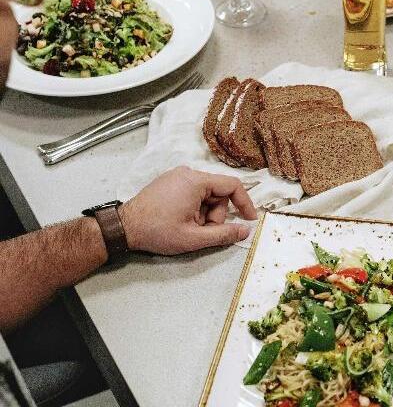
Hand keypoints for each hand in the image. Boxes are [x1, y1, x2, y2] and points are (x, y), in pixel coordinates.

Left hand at [119, 167, 257, 254]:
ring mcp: (177, 176)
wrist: (123, 228)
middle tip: (203, 232)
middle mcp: (187, 173)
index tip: (249, 219)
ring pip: (206, 195)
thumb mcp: (194, 238)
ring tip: (188, 228)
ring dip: (204, 214)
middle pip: (218, 193)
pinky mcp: (170, 182)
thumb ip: (223, 234)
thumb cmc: (157, 231)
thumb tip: (245, 231)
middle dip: (215, 215)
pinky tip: (182, 221)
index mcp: (195, 181)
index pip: (232, 185)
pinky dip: (194, 209)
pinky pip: (193, 193)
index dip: (245, 203)